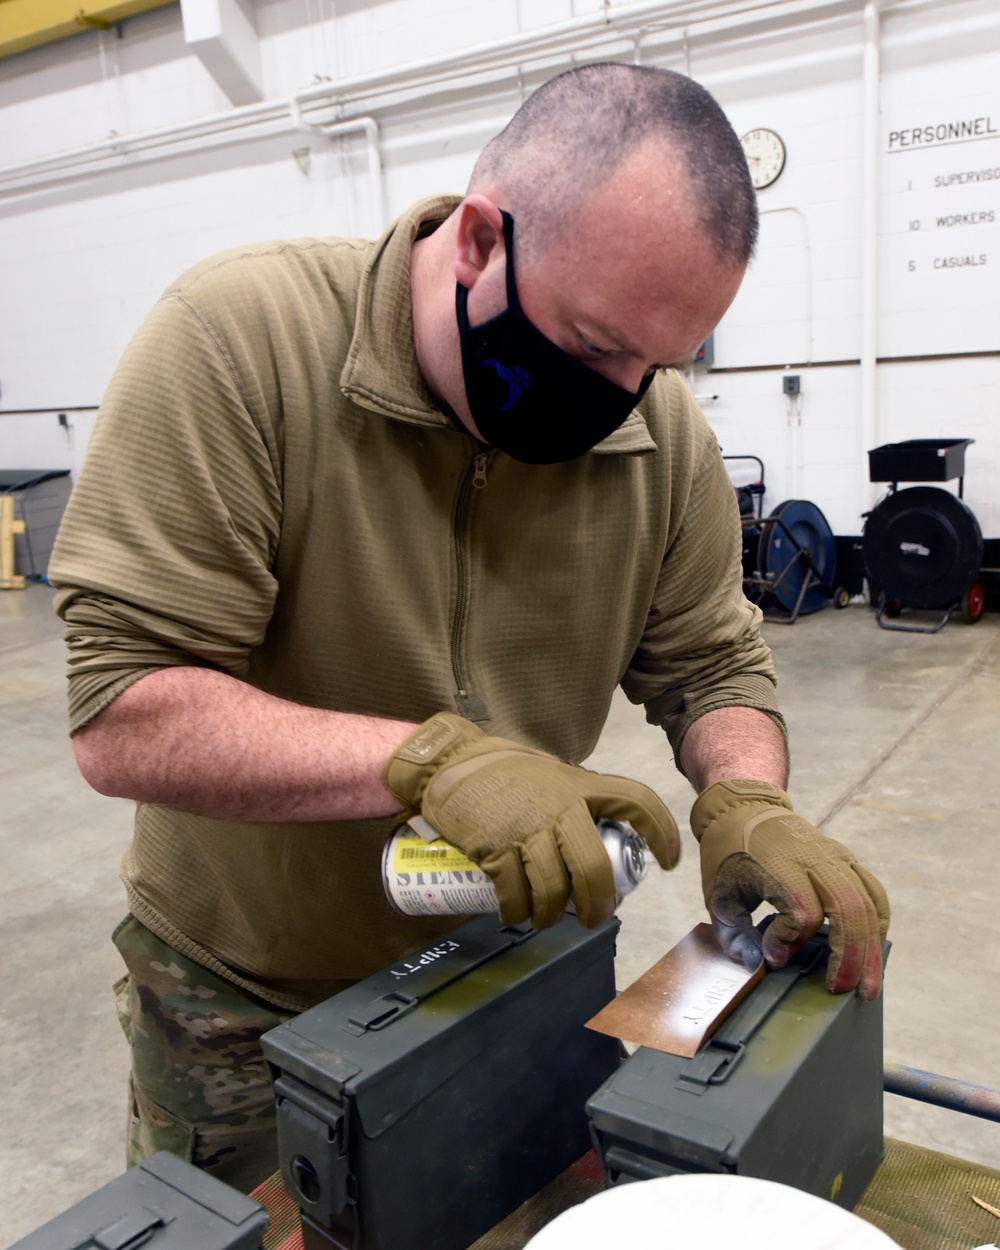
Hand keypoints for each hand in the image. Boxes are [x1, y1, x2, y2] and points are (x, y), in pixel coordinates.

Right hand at [386, 712, 679, 928]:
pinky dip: (516, 912)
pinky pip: (515, 895)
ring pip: (554, 891)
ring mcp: (527, 830)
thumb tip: (595, 837)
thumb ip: (574, 799)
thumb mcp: (550, 774)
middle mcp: (560, 808)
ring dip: (551, 916)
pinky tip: (514, 914)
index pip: (637, 801)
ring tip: (546, 921)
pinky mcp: (495, 848)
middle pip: (594, 870)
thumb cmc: (502, 771)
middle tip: (593, 919)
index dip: (661, 832)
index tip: (669, 861)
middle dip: (598, 906)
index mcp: (580, 785)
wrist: (449, 763)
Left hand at [691, 778, 888, 998]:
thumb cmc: (729, 852)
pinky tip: (872, 953)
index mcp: (778, 864)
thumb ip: (735, 934)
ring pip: (867, 904)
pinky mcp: (846, 859)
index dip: (791, 941)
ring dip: (870, 949)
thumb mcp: (718, 893)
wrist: (745, 806)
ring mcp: (835, 857)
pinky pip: (873, 893)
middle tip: (839, 991)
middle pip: (846, 909)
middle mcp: (813, 858)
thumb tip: (762, 965)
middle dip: (848, 956)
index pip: (801, 910)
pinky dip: (876, 924)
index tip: (774, 956)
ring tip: (867, 987)